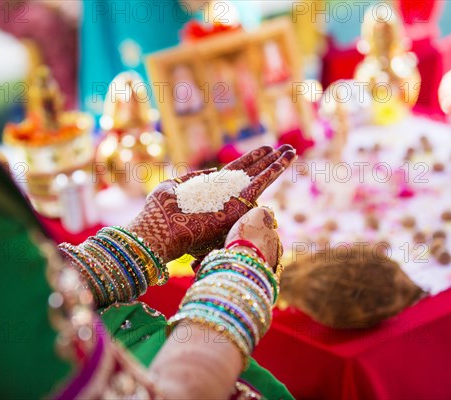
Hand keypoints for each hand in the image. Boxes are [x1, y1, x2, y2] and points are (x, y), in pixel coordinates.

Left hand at [126, 145, 294, 262]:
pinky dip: (274, 171)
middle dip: (269, 161)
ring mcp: (233, 202)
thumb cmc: (161, 212)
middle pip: (252, 173)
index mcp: (211, 190)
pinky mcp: (238, 207)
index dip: (252, 160)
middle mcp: (225, 196)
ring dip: (277, 164)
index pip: (236, 172)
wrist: (159, 229)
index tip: (265, 149)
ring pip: (260, 178)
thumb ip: (193, 177)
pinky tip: (287, 158)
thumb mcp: (176, 187)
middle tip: (286, 148)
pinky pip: (260, 185)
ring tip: (291, 150)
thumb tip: (211, 170)